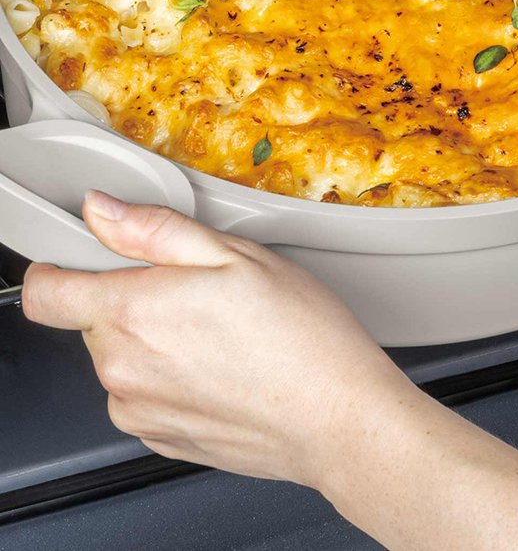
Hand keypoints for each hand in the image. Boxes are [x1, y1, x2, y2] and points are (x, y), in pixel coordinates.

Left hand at [21, 190, 408, 486]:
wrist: (339, 418)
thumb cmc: (300, 336)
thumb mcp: (235, 254)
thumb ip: (154, 230)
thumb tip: (103, 210)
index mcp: (133, 314)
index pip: (46, 292)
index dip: (60, 267)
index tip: (87, 258)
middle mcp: (123, 370)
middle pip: (95, 320)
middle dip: (134, 297)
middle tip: (199, 290)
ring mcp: (141, 411)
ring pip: (123, 358)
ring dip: (154, 341)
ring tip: (221, 333)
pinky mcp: (163, 438)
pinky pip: (147, 395)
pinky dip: (173, 378)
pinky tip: (224, 367)